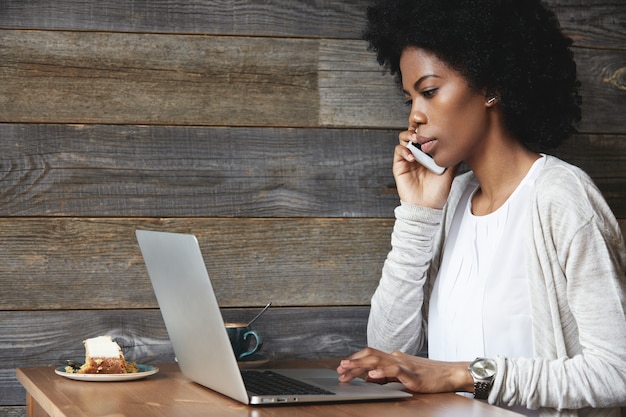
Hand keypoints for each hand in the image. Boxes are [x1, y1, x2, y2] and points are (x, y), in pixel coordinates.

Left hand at [336, 347, 472, 393]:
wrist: (451, 373)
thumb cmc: (430, 376)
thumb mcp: (404, 375)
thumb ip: (387, 375)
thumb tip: (368, 377)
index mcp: (395, 357)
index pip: (371, 354)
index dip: (356, 358)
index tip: (343, 365)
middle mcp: (397, 357)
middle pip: (371, 356)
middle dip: (353, 363)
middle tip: (339, 369)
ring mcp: (405, 365)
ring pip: (378, 361)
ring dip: (361, 366)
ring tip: (348, 370)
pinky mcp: (413, 375)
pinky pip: (395, 371)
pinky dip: (382, 372)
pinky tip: (372, 376)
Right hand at [395, 129, 458, 208]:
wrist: (427, 207)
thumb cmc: (438, 192)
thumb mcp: (450, 172)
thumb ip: (453, 159)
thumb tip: (464, 145)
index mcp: (428, 154)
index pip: (426, 135)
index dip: (427, 128)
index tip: (434, 125)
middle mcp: (418, 154)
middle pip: (413, 133)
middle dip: (416, 128)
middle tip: (422, 129)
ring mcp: (408, 159)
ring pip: (403, 139)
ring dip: (408, 136)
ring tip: (415, 139)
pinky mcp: (399, 166)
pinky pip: (398, 151)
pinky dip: (404, 150)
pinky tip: (412, 157)